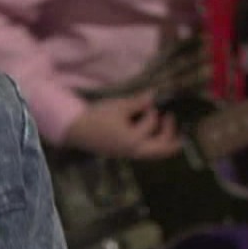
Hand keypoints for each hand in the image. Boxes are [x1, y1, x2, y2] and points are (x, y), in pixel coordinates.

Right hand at [61, 91, 181, 159]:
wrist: (75, 130)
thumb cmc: (97, 117)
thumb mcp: (118, 106)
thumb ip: (138, 102)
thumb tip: (154, 94)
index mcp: (134, 141)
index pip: (150, 124)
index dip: (152, 111)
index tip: (148, 102)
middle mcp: (133, 151)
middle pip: (160, 150)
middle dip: (171, 137)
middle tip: (172, 120)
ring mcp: (127, 154)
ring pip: (152, 153)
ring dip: (162, 142)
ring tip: (167, 129)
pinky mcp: (121, 152)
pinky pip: (143, 151)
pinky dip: (151, 144)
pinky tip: (149, 134)